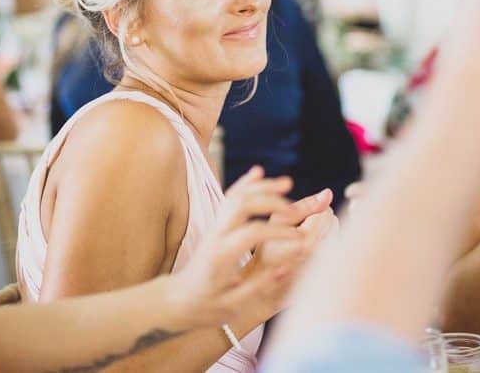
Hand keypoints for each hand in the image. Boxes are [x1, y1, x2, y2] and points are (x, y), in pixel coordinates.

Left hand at [168, 167, 301, 328]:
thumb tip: (285, 268)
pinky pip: (230, 196)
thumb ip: (257, 287)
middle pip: (242, 204)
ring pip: (236, 194)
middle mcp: (217, 235)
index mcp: (221, 256)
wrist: (178, 299)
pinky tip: (259, 172)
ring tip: (288, 183)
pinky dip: (246, 182)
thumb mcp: (231, 306)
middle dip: (272, 201)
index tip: (300, 240)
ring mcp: (215, 226)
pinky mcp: (217, 224)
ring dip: (262, 186)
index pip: (252, 232)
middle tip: (297, 210)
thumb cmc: (205, 307)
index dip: (279, 232)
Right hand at [245, 189, 336, 316]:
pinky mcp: (330, 276)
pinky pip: (339, 251)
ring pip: (339, 236)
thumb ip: (304, 206)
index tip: (303, 217)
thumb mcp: (277, 222)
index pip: (326, 213)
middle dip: (322, 220)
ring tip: (306, 240)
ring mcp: (326, 269)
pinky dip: (330, 247)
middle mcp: (321, 258)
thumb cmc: (267, 252)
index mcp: (305, 241)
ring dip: (327, 233)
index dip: (316, 210)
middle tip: (304, 228)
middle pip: (334, 223)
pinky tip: (313, 253)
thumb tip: (328, 193)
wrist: (263, 290)